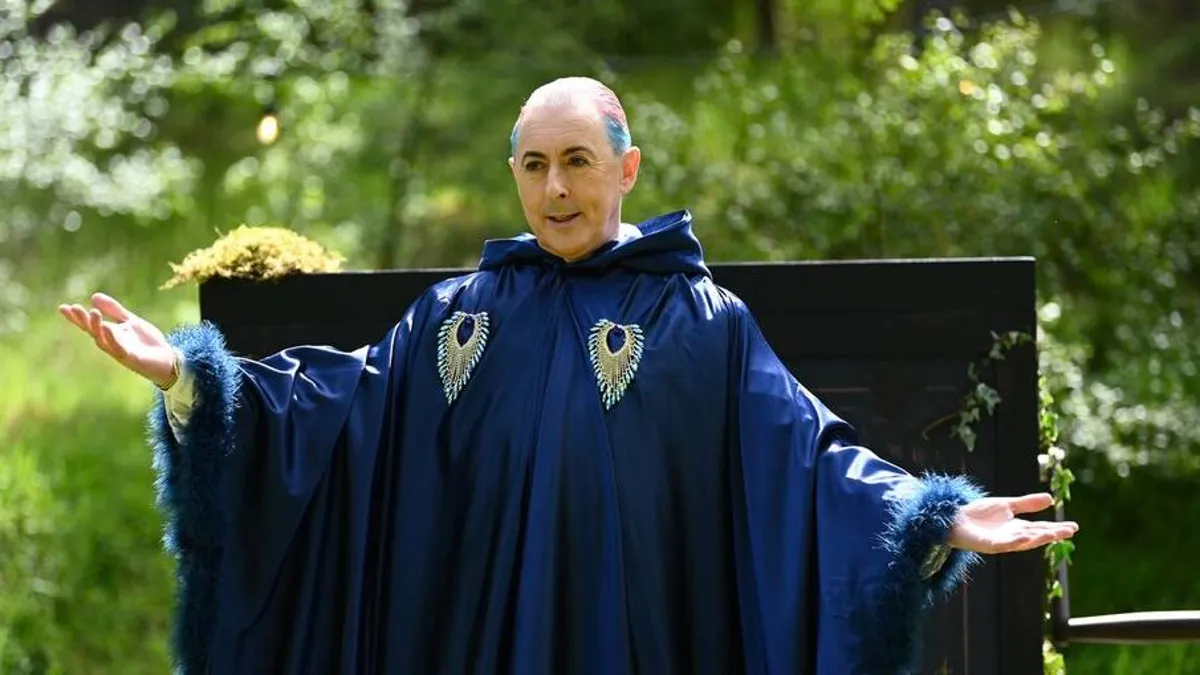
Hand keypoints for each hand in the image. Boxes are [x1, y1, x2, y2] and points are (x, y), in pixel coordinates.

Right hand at [59, 292, 176, 386]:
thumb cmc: (147, 342)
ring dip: (97, 327)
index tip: (63, 307)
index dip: (76, 317)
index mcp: (110, 334)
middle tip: (74, 308)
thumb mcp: (131, 321)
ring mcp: (119, 352)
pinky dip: (112, 339)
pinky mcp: (131, 359)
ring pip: (103, 340)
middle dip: (83, 320)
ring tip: (93, 312)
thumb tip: (93, 296)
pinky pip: (118, 349)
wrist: (168, 359)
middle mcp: (111, 343)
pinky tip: (107, 328)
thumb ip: (115, 310)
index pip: (89, 324)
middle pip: (93, 332)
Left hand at [948, 493, 1077, 553]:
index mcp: (1016, 528)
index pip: (1040, 528)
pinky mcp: (986, 544)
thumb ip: (1026, 504)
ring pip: (1022, 542)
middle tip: (1069, 531)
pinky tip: (1024, 537)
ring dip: (1037, 538)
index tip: (1074, 527)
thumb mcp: (1006, 505)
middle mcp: (1011, 537)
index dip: (1056, 529)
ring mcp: (999, 541)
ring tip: (1052, 534)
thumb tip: (1051, 498)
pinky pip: (1001, 545)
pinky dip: (1013, 542)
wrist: (953, 519)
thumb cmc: (979, 514)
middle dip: (1052, 534)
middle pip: (1035, 536)